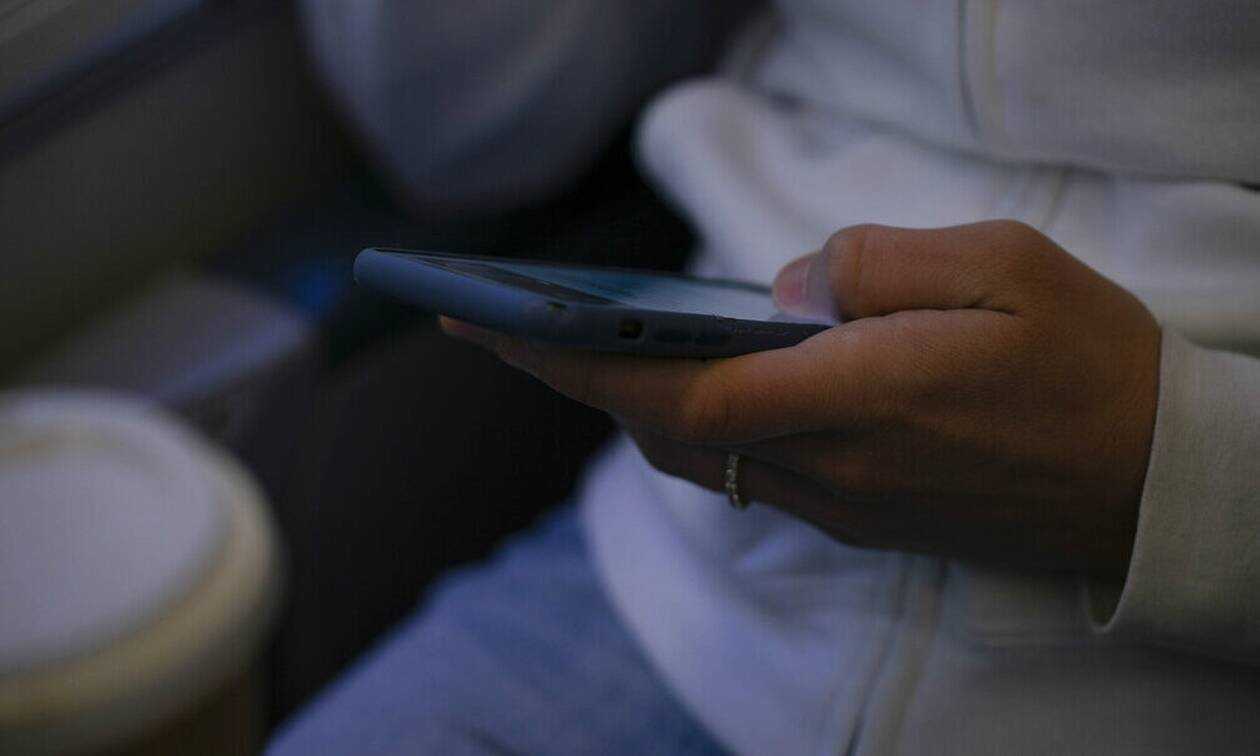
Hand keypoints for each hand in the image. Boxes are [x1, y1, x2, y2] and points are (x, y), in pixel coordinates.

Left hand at [443, 221, 1160, 576]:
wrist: (1158, 483)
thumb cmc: (1091, 363)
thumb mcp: (1001, 265)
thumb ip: (875, 264)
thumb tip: (782, 286)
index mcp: (862, 399)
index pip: (680, 394)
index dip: (577, 364)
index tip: (498, 327)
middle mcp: (835, 468)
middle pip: (666, 434)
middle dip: (571, 380)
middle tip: (497, 328)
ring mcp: (846, 504)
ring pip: (700, 459)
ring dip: (624, 406)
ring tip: (570, 349)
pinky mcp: (864, 517)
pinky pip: (748, 473)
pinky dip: (691, 428)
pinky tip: (678, 388)